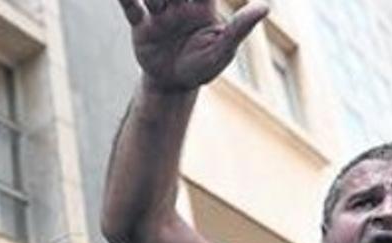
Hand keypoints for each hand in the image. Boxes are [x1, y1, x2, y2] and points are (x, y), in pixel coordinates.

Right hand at [115, 0, 267, 92]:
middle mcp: (180, 7)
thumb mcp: (223, 49)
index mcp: (202, 7)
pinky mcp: (142, 28)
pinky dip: (126, 0)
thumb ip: (240, 27)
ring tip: (159, 5)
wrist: (173, 85)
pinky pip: (133, 10)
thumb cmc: (202, 65)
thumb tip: (265, 7)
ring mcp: (159, 16)